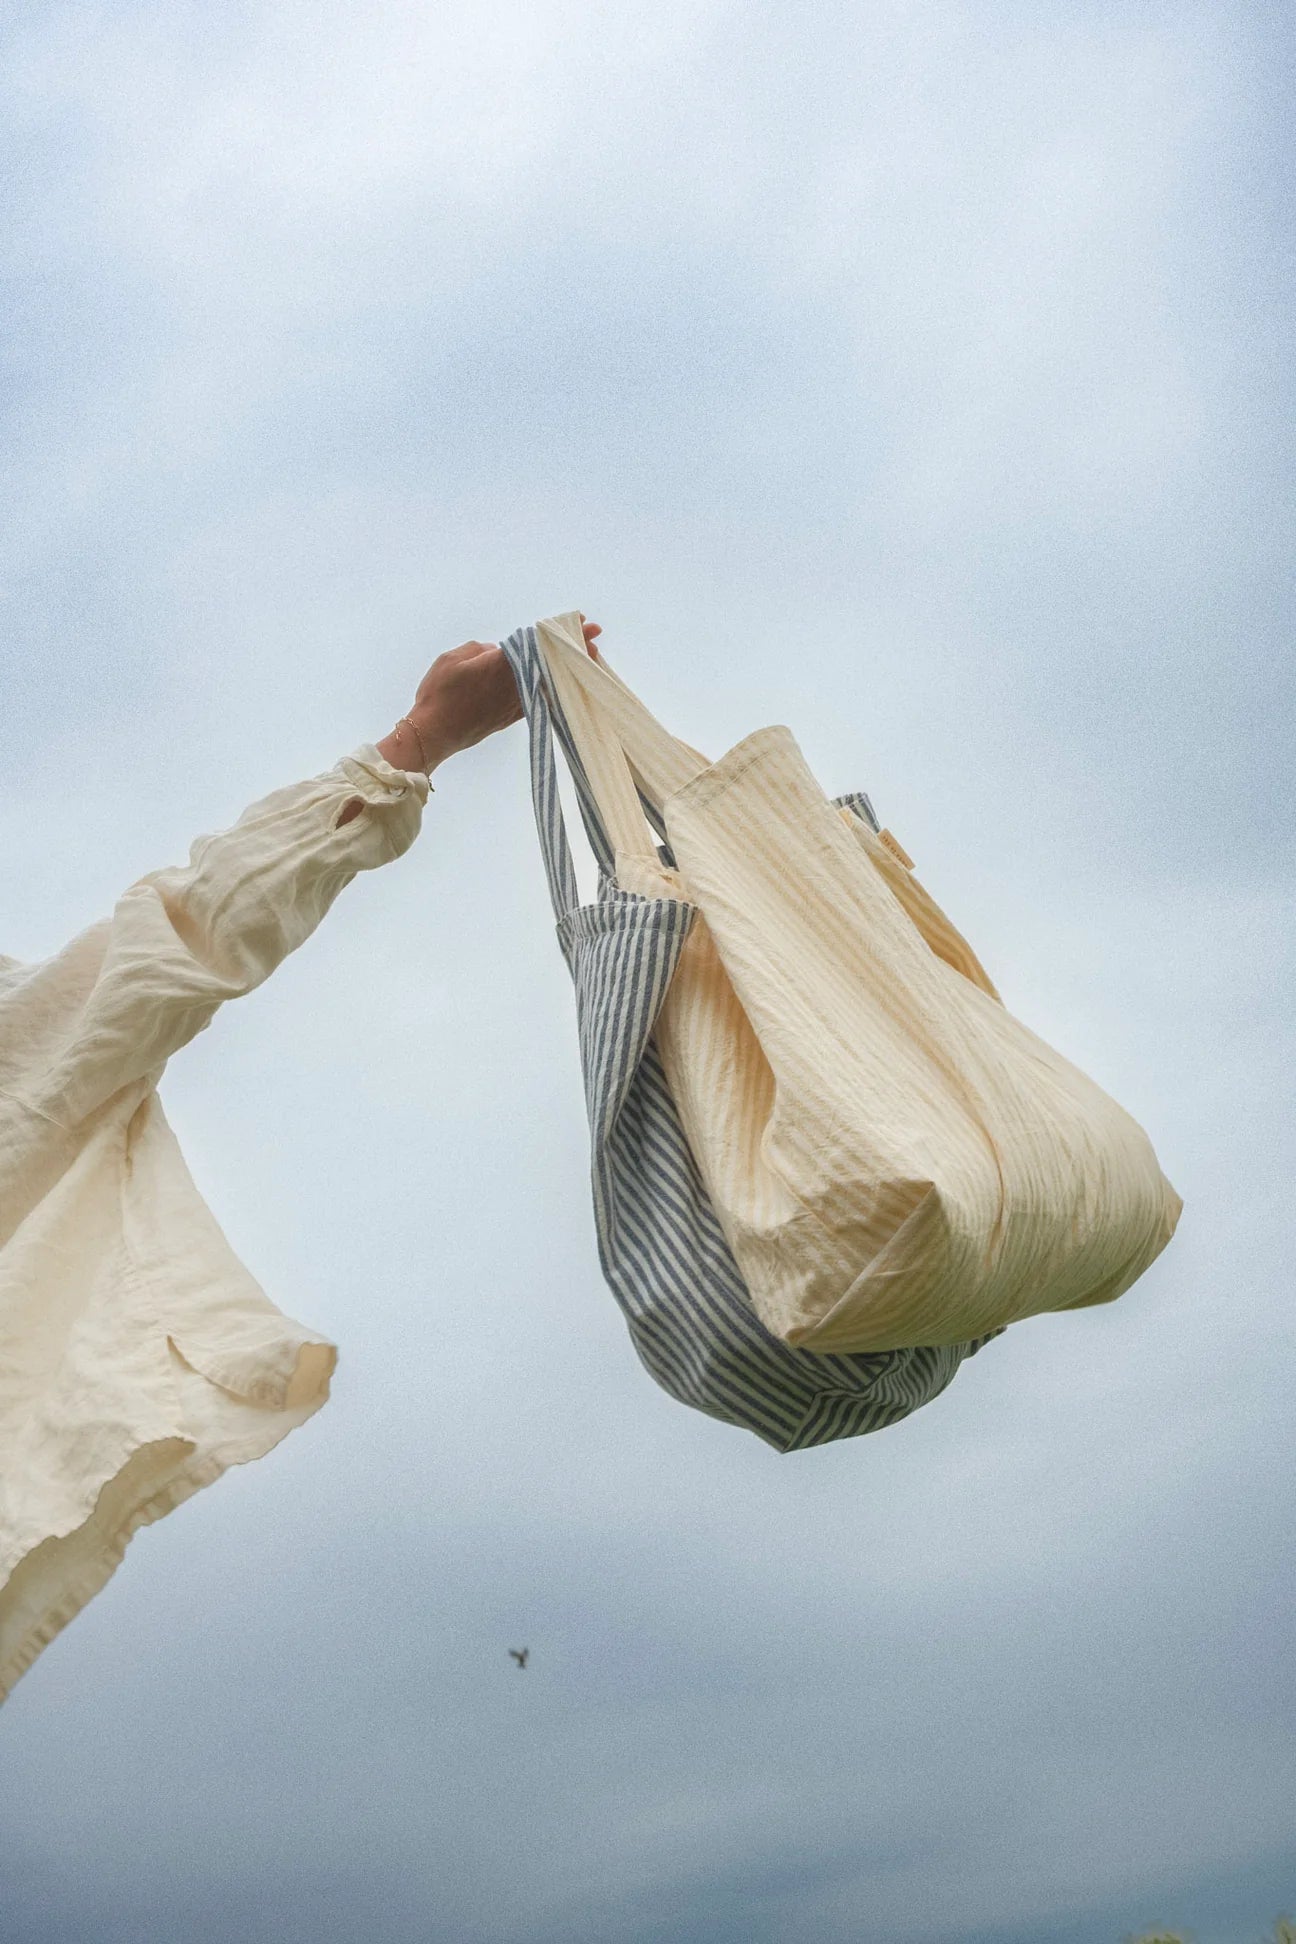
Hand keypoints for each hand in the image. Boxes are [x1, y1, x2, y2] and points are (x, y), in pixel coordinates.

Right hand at [404, 617, 601, 770]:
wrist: (434, 735)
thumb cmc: (438, 695)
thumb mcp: (452, 659)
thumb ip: (478, 649)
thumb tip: (495, 652)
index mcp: (500, 664)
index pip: (537, 644)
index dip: (560, 633)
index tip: (582, 623)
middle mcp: (513, 685)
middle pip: (549, 662)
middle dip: (574, 647)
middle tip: (595, 633)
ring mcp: (515, 703)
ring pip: (548, 681)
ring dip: (566, 667)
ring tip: (588, 655)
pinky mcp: (512, 718)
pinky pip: (538, 697)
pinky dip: (552, 687)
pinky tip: (560, 683)